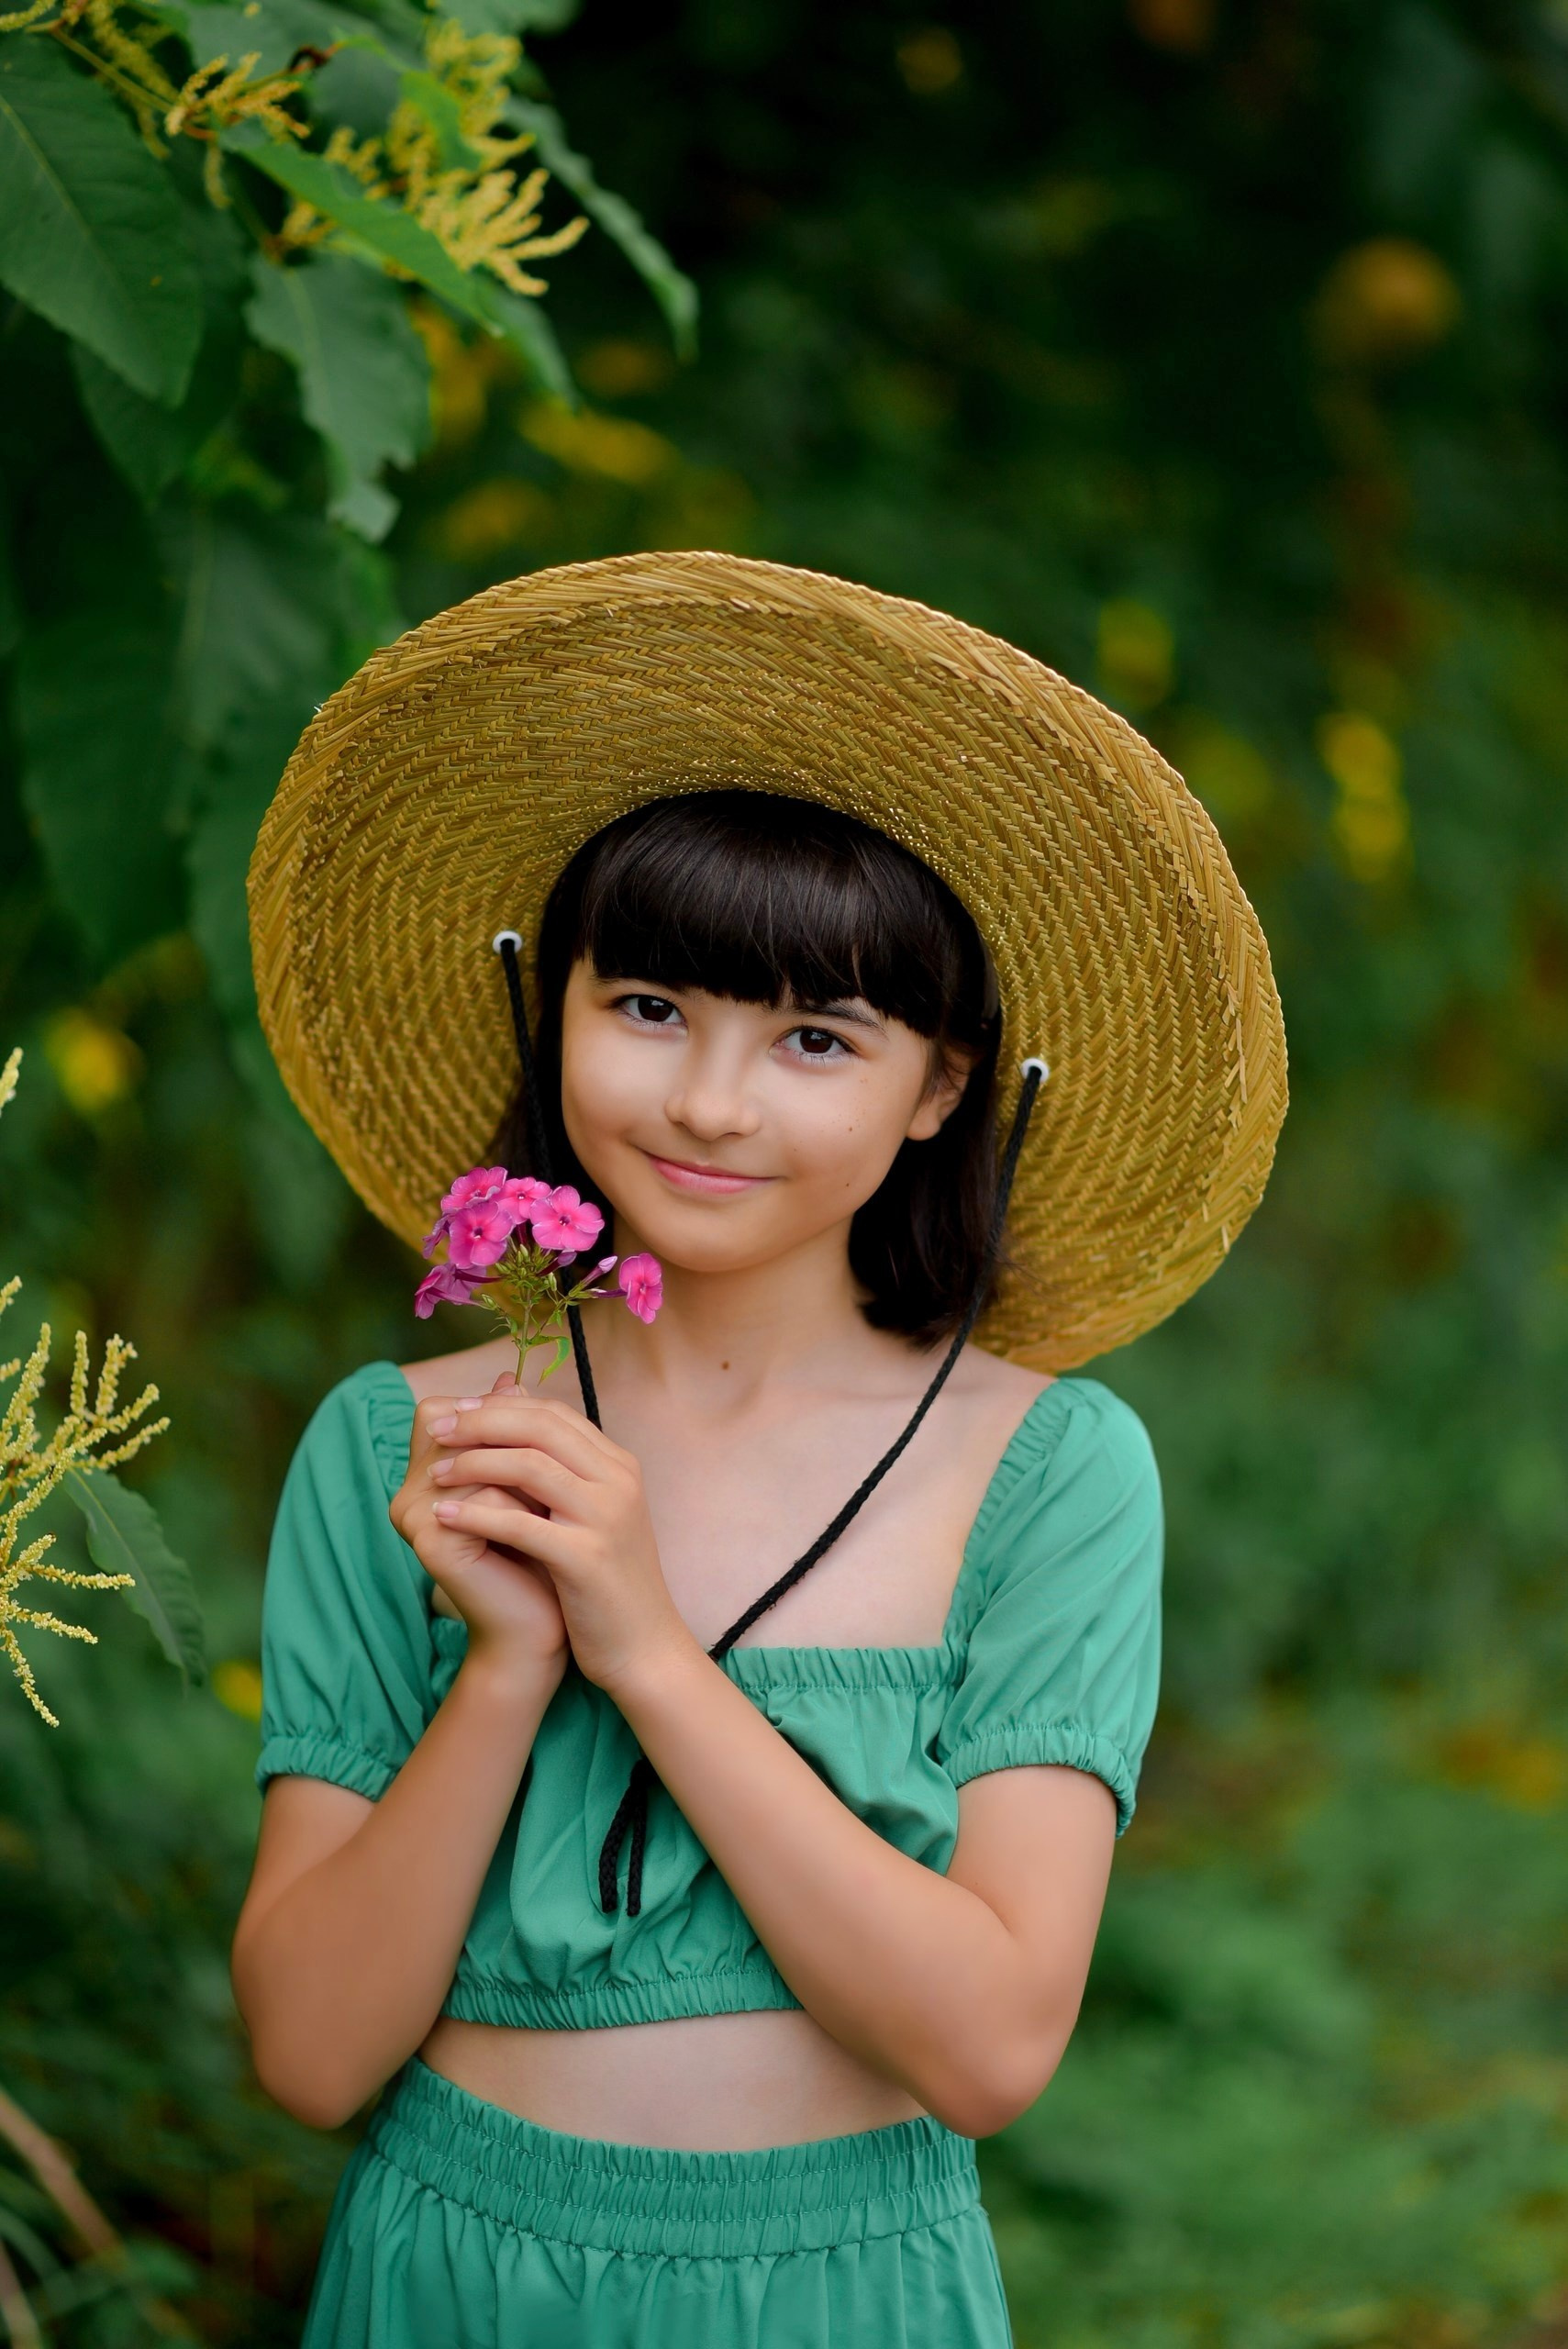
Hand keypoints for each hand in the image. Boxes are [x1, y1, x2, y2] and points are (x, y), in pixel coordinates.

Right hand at [389, 1374, 569, 1689]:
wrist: (538, 1629)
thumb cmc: (537, 1556)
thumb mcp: (528, 1486)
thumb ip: (512, 1434)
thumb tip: (508, 1375)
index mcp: (424, 1476)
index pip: (441, 1409)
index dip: (490, 1411)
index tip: (540, 1433)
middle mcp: (409, 1492)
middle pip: (452, 1423)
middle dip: (510, 1436)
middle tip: (556, 1463)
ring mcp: (414, 1517)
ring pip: (474, 1457)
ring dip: (523, 1471)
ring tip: (555, 1497)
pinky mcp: (432, 1543)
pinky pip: (482, 1498)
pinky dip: (520, 1506)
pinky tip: (545, 1524)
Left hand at [425, 1391, 695, 1698]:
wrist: (644, 1647)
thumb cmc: (606, 1582)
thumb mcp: (588, 1515)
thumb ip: (558, 1471)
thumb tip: (514, 1430)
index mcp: (618, 1466)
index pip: (553, 1413)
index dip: (500, 1407)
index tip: (456, 1413)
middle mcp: (618, 1481)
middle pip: (540, 1427)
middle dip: (481, 1423)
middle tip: (437, 1431)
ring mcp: (606, 1517)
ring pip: (530, 1466)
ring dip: (473, 1464)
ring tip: (434, 1474)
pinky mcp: (587, 1558)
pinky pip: (521, 1524)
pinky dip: (477, 1515)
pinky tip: (444, 1516)